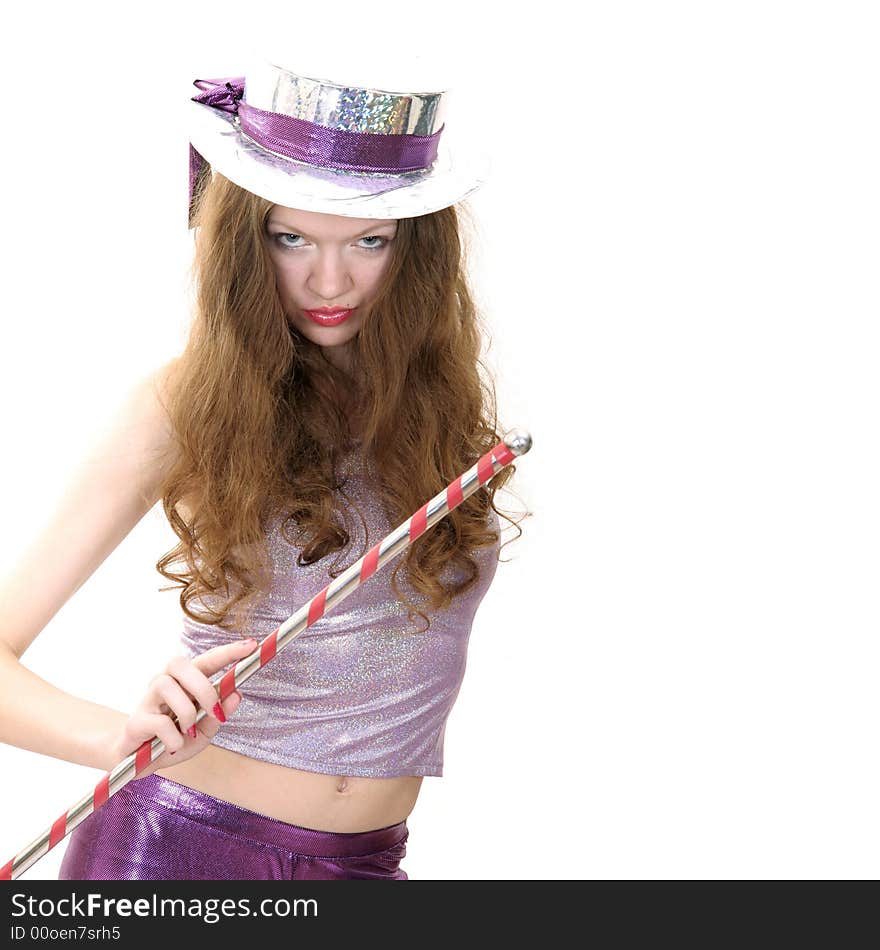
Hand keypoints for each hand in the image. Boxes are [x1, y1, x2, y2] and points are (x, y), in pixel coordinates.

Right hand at [111, 638, 258, 776]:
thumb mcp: (204, 733)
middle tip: (214, 710)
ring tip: (188, 732)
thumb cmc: (173, 741)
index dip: (228, 652)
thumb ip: (219, 715)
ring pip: (168, 687)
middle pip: (181, 664)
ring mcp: (148, 699)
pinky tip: (172, 745)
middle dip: (203, 687)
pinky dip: (174, 738)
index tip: (252, 645)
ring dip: (187, 713)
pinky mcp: (137, 720)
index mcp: (185, 682)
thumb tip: (237, 694)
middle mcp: (165, 683)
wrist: (139, 764)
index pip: (207, 660)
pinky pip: (160, 722)